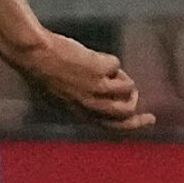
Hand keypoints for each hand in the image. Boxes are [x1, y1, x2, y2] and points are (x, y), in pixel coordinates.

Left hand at [10, 27, 152, 130]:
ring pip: (128, 88)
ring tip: (105, 68)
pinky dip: (108, 60)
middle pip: (127, 112)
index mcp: (80, 115)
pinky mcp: (100, 70)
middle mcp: (91, 106)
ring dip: (122, 76)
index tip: (150, 118)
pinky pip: (116, 65)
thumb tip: (109, 96)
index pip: (114, 127)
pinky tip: (90, 56)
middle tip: (134, 91)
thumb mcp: (60, 95)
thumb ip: (81, 102)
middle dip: (135, 101)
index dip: (135, 125)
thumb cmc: (42, 72)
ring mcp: (96, 88)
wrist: (33, 55)